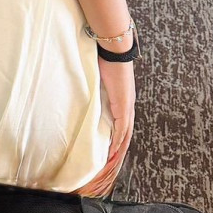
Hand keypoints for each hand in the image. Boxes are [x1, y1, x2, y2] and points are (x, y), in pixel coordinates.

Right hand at [77, 58, 135, 197]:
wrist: (114, 49)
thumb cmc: (106, 58)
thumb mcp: (99, 77)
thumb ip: (96, 87)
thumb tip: (85, 92)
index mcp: (123, 99)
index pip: (122, 123)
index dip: (117, 137)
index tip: (109, 149)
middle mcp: (128, 105)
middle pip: (126, 133)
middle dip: (119, 149)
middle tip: (111, 163)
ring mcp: (127, 105)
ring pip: (125, 134)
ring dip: (118, 149)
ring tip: (111, 163)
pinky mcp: (124, 105)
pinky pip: (122, 129)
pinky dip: (117, 141)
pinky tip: (112, 152)